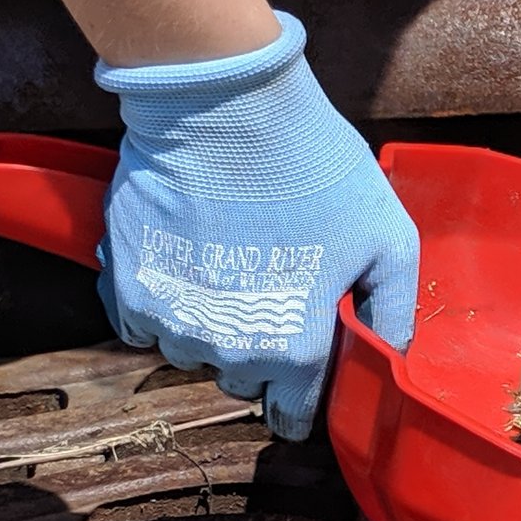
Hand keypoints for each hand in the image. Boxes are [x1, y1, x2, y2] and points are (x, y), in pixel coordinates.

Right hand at [95, 12, 420, 441]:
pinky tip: (188, 256)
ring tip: (229, 261)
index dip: (302, 394)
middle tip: (272, 287)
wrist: (223, 105)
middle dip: (259, 350)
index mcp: (293, 350)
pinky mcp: (127, 288)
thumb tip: (389, 357)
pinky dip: (164, 301)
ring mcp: (172, 322)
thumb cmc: (312, 166)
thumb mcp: (388, 237)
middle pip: (242, 381)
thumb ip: (392, 312)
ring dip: (209, 324)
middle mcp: (227, 351)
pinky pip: (145, 324)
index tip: (304, 363)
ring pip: (193, 352)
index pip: (292, 414)